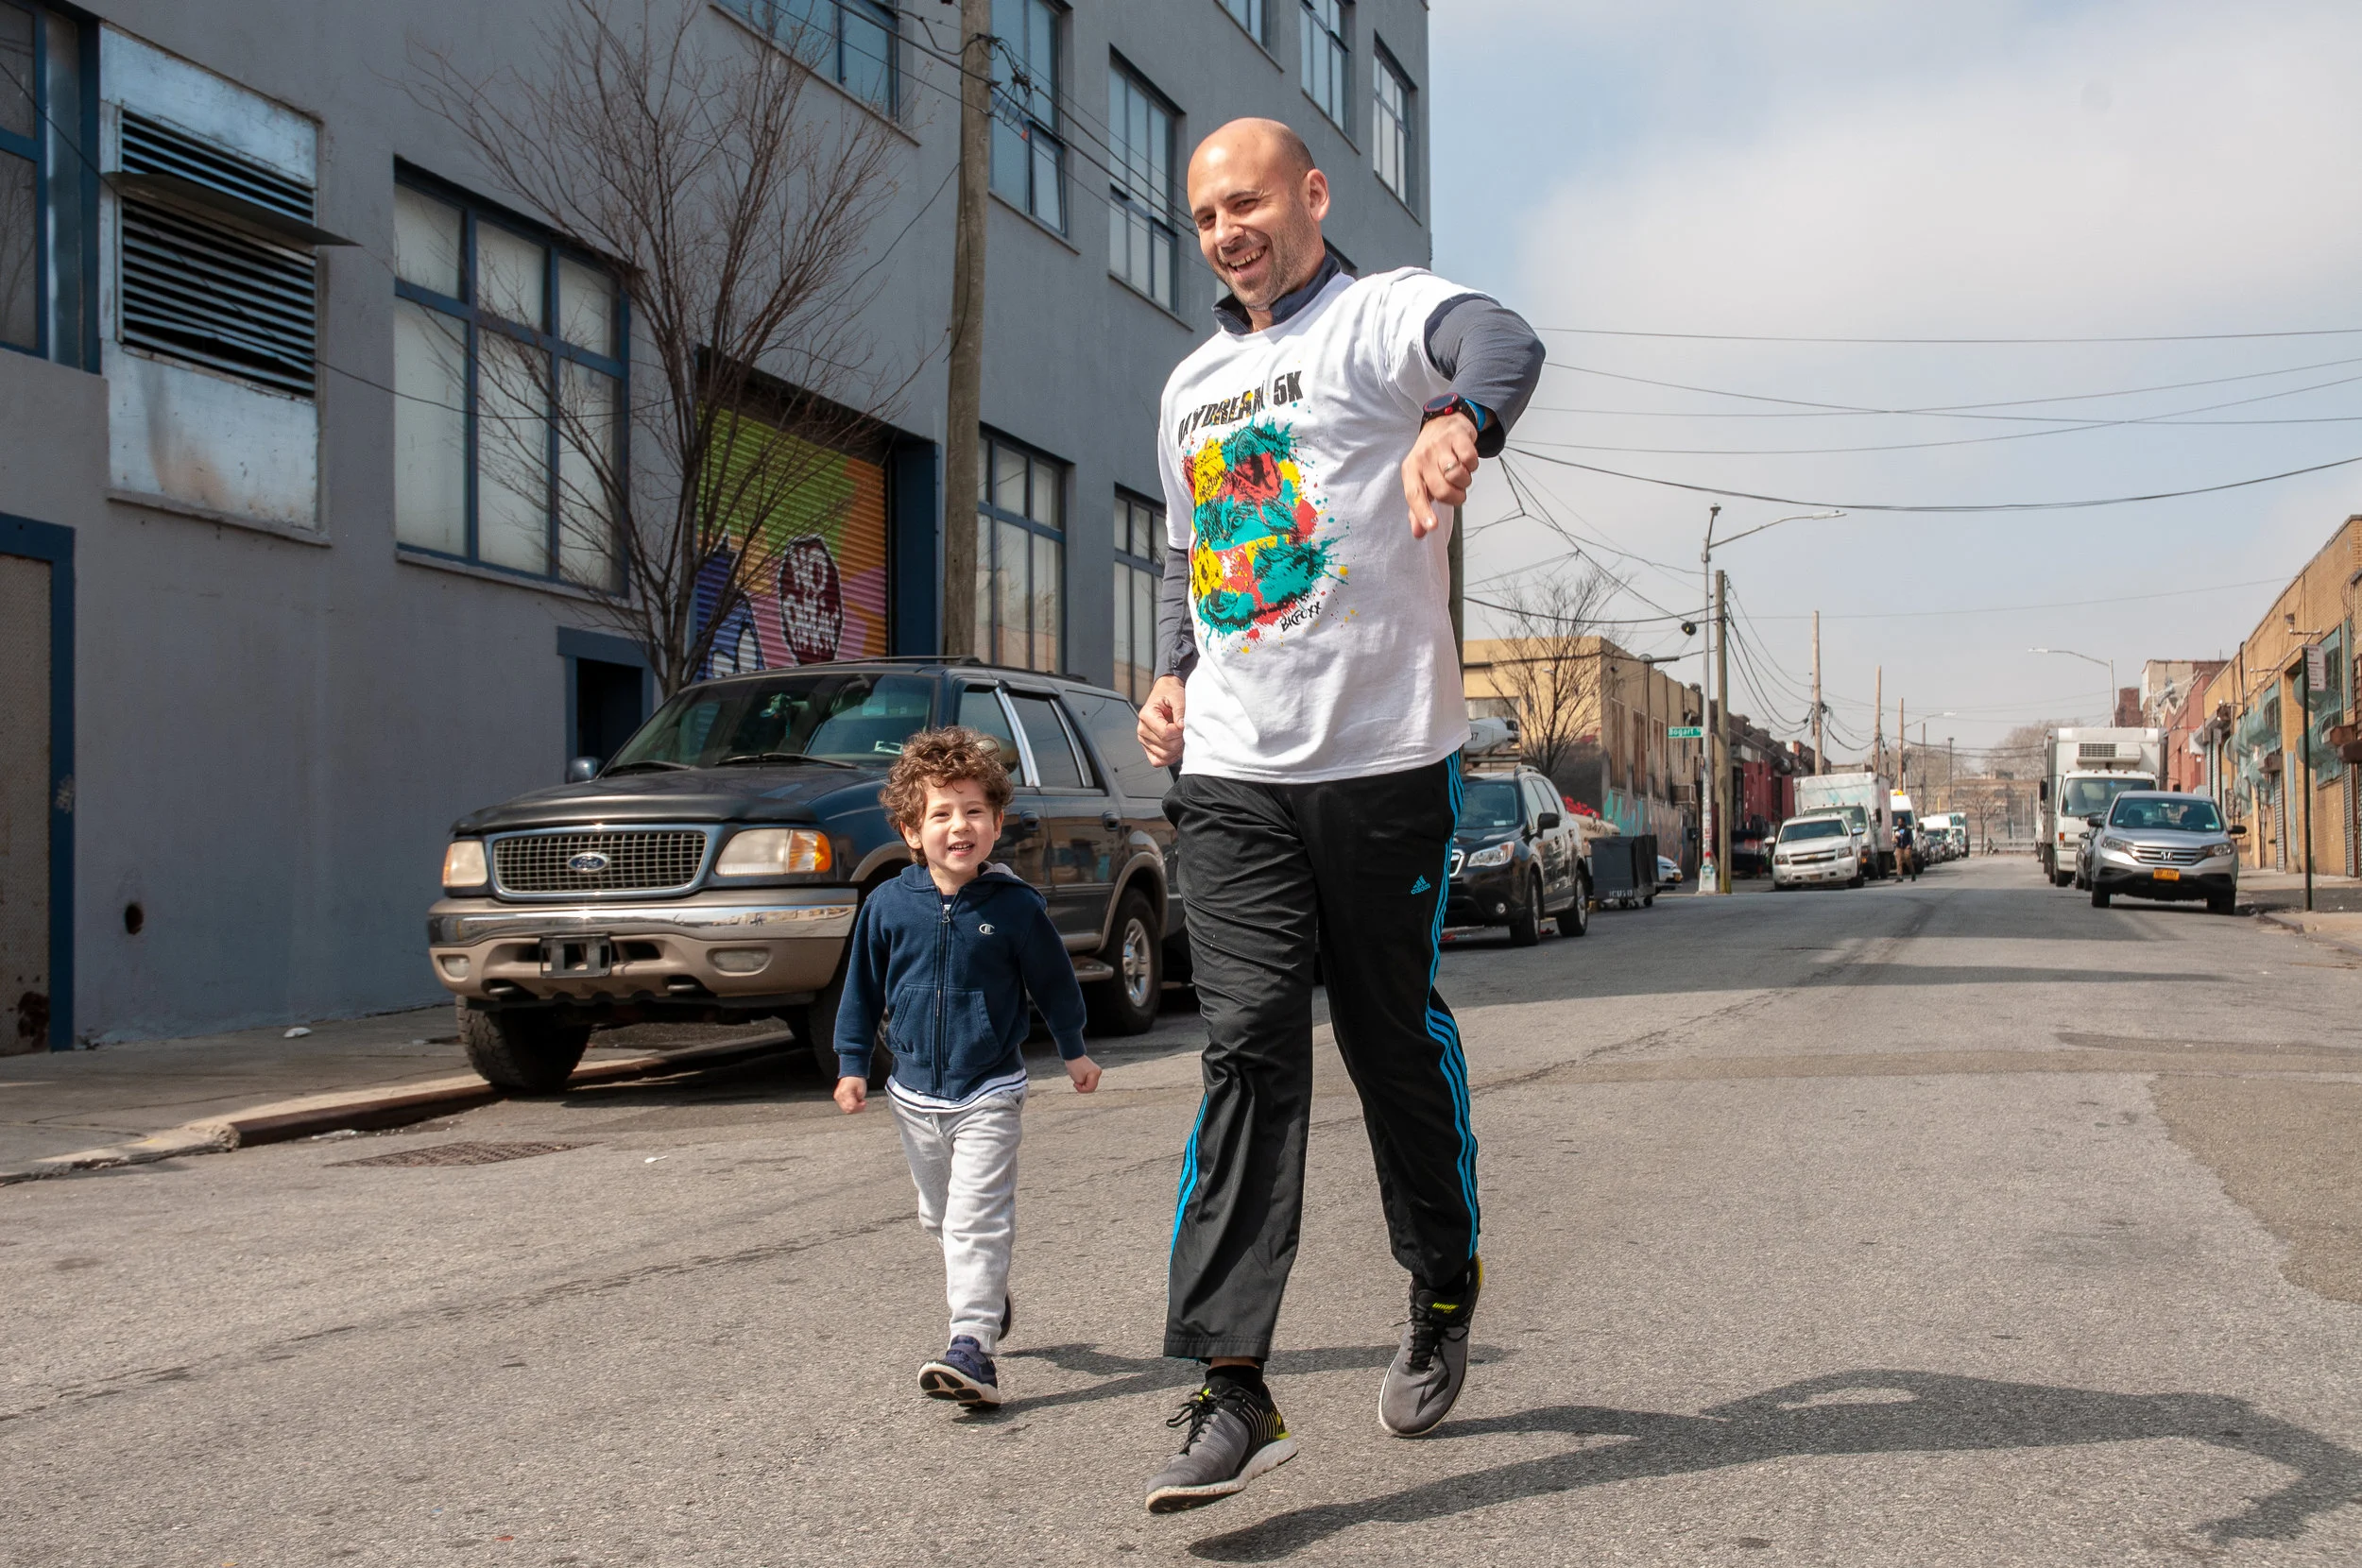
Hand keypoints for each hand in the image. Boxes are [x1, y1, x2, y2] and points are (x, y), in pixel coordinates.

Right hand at [833, 1076, 866, 1112]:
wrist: (851, 1073)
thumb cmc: (857, 1080)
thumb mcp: (861, 1089)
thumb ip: (859, 1099)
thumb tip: (857, 1105)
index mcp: (845, 1093)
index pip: (852, 1106)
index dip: (859, 1107)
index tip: (864, 1102)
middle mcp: (840, 1096)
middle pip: (848, 1109)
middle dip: (857, 1109)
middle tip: (863, 1104)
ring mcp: (838, 1097)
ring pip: (846, 1109)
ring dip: (854, 1108)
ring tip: (859, 1102)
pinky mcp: (838, 1098)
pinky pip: (844, 1106)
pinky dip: (850, 1106)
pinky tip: (855, 1101)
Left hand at [1065, 1054, 1101, 1092]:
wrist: (1073, 1055)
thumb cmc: (1074, 1067)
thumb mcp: (1078, 1080)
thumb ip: (1084, 1087)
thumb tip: (1088, 1088)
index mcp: (1096, 1074)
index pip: (1090, 1088)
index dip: (1082, 1089)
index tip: (1074, 1084)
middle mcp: (1098, 1072)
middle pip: (1092, 1087)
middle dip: (1083, 1088)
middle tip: (1075, 1083)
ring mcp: (1097, 1071)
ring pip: (1091, 1084)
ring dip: (1084, 1084)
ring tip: (1077, 1080)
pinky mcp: (1094, 1071)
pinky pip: (1090, 1080)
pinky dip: (1084, 1081)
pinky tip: (1080, 1078)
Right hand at [1138, 675, 1186, 766]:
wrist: (1165, 693)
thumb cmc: (1170, 694)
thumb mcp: (1177, 696)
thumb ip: (1180, 710)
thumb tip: (1182, 726)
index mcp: (1146, 715)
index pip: (1165, 733)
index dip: (1179, 732)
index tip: (1184, 724)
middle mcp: (1142, 729)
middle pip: (1166, 746)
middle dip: (1180, 740)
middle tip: (1184, 730)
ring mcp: (1144, 740)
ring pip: (1163, 756)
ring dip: (1176, 749)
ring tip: (1180, 737)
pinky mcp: (1148, 747)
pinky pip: (1157, 761)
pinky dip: (1169, 758)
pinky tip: (1176, 748)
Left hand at [1402, 412, 1479, 537]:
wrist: (1442, 424)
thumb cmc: (1431, 459)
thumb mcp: (1420, 481)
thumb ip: (1419, 508)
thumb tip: (1419, 533)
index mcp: (1410, 471)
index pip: (1414, 495)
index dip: (1423, 512)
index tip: (1432, 526)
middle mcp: (1422, 457)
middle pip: (1441, 490)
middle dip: (1455, 497)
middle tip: (1456, 491)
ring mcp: (1440, 446)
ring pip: (1457, 475)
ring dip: (1465, 481)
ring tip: (1460, 474)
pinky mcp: (1458, 437)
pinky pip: (1470, 460)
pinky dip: (1472, 465)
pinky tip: (1466, 461)